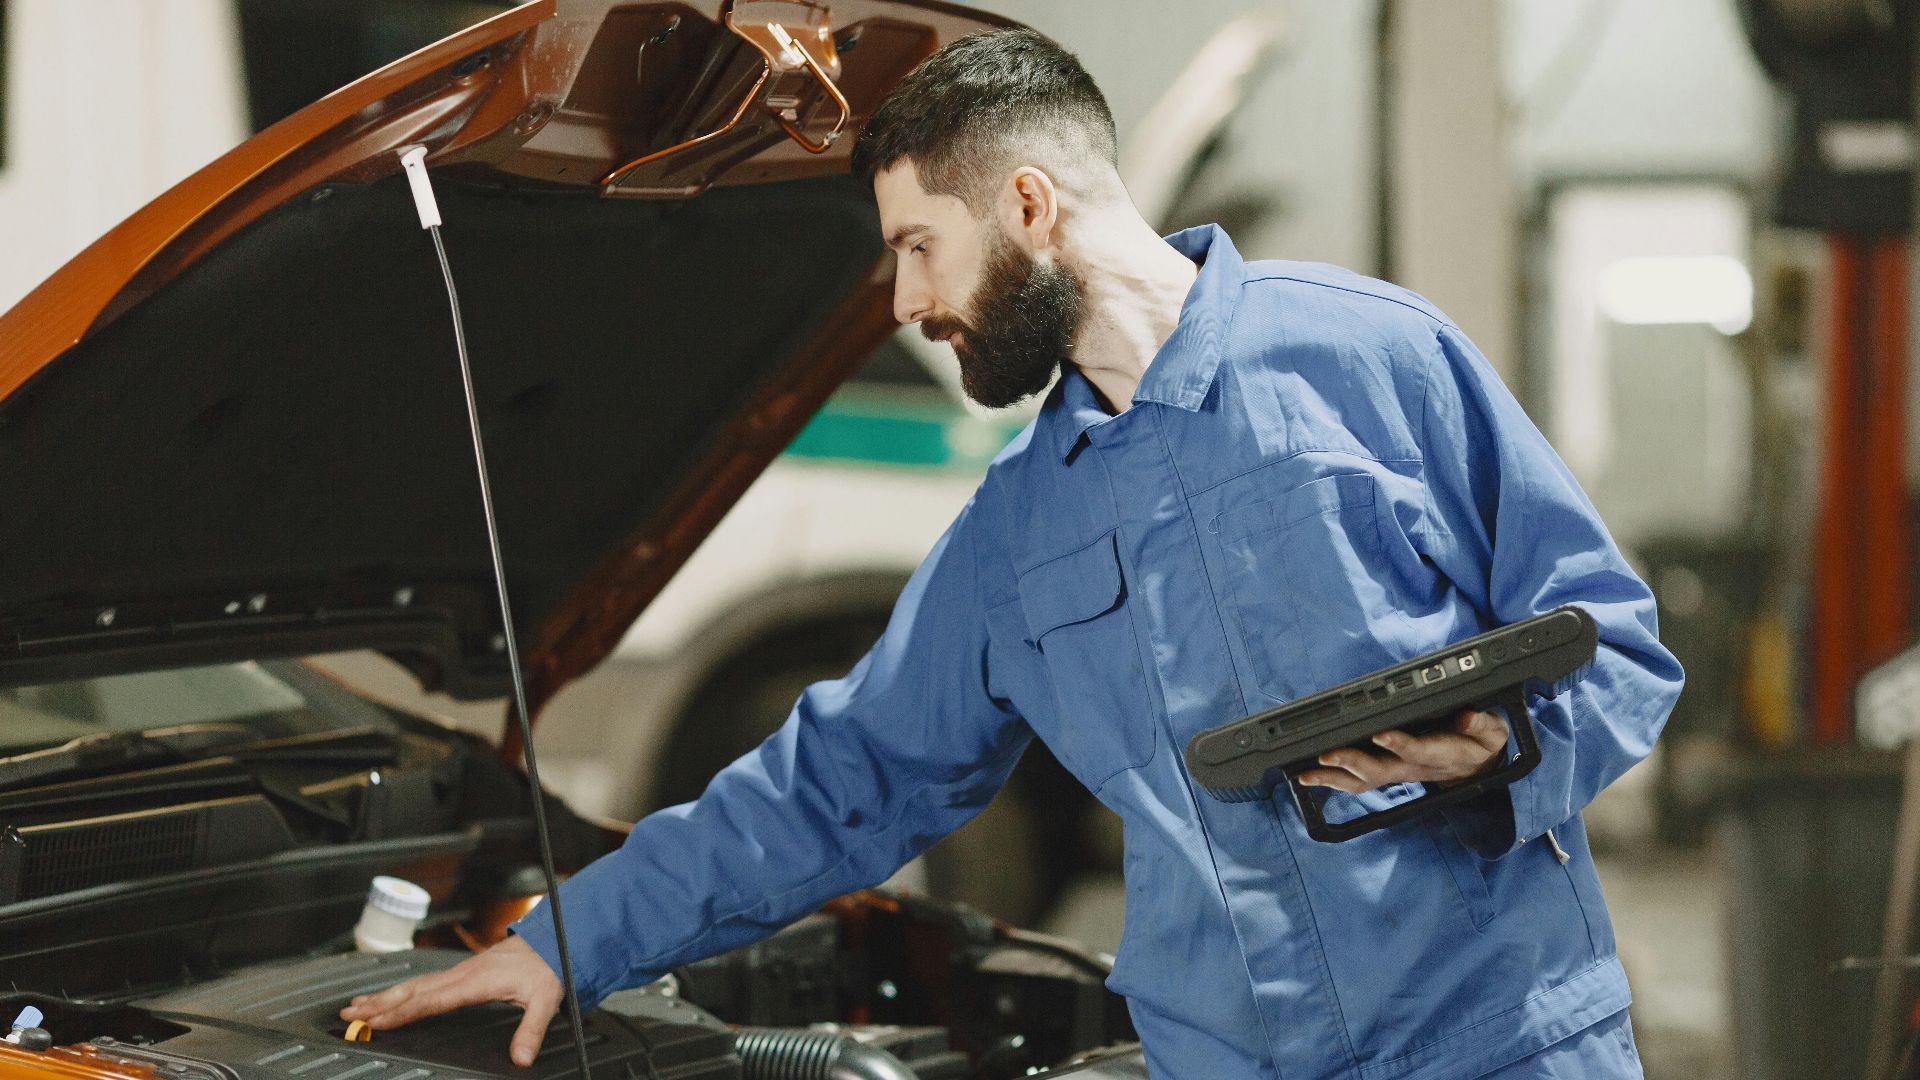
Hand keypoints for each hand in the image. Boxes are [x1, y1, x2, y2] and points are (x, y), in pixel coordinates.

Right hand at [339, 935, 561, 1066]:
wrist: (552, 940)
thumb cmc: (546, 967)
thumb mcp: (545, 999)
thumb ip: (531, 1030)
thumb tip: (521, 1059)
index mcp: (475, 982)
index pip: (431, 1000)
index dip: (402, 1012)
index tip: (377, 1022)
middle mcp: (461, 974)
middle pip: (412, 990)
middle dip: (379, 1003)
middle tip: (349, 1015)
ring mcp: (459, 971)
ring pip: (414, 984)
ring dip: (384, 995)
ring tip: (357, 1006)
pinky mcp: (461, 972)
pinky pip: (424, 981)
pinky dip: (401, 990)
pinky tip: (389, 996)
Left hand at [1296, 708, 1508, 794]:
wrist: (1477, 766)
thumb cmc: (1481, 744)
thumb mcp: (1492, 731)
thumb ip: (1482, 724)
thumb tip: (1467, 717)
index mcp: (1441, 754)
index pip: (1417, 750)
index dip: (1399, 744)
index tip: (1380, 733)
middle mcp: (1413, 767)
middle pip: (1380, 771)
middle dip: (1352, 763)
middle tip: (1326, 753)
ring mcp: (1398, 772)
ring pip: (1363, 781)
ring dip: (1334, 777)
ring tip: (1306, 773)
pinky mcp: (1388, 772)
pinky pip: (1358, 782)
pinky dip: (1332, 780)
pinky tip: (1309, 777)